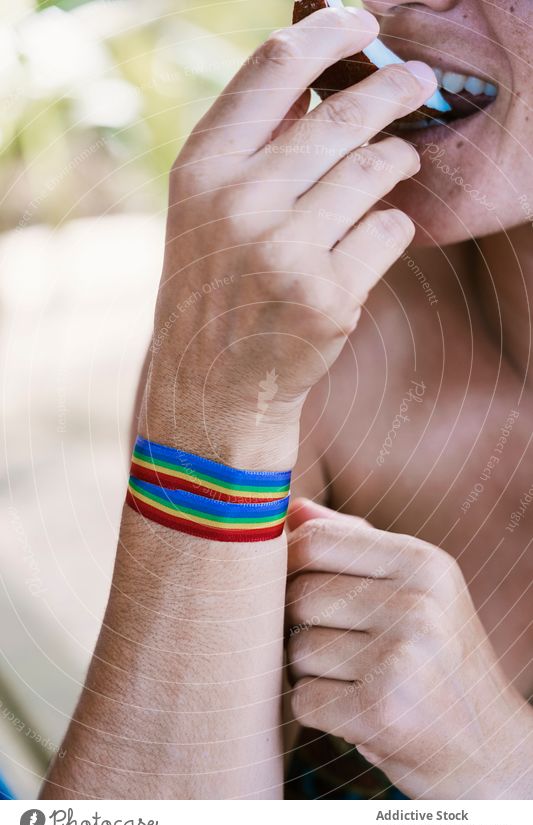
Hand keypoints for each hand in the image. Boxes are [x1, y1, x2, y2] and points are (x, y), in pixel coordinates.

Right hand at [141, 5, 437, 466]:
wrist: (213, 379)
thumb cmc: (214, 284)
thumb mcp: (204, 207)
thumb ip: (252, 144)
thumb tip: (316, 78)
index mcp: (204, 167)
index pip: (273, 66)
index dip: (329, 33)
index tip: (362, 25)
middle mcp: (240, 202)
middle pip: (342, 114)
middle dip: (394, 90)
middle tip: (419, 82)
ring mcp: (285, 250)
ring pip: (375, 169)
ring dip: (398, 160)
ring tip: (399, 161)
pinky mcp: (328, 295)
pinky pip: (391, 230)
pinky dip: (394, 225)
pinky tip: (378, 232)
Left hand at [286, 499, 532, 798]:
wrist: (491, 750)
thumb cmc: (438, 661)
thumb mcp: (415, 588)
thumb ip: (353, 543)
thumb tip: (291, 508)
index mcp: (422, 562)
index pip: (313, 540)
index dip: (290, 567)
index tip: (301, 589)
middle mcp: (417, 603)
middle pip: (298, 596)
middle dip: (302, 627)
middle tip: (343, 650)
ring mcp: (401, 658)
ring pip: (296, 650)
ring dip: (311, 674)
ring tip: (358, 682)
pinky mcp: (382, 711)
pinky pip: (303, 699)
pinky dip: (319, 713)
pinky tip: (358, 714)